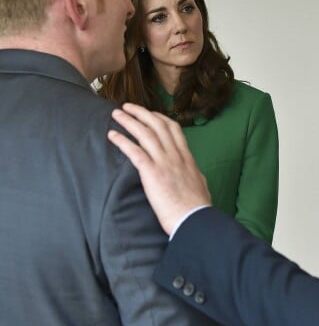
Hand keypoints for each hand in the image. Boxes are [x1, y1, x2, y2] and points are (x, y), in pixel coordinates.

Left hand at [108, 103, 210, 235]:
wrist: (194, 218)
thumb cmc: (197, 207)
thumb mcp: (200, 183)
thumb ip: (193, 173)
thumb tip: (194, 171)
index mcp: (186, 157)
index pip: (173, 129)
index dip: (159, 118)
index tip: (149, 114)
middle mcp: (175, 155)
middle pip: (157, 125)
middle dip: (141, 113)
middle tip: (127, 107)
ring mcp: (164, 162)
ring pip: (145, 133)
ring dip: (129, 121)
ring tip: (116, 114)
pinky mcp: (152, 173)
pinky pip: (134, 152)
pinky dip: (122, 141)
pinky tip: (112, 135)